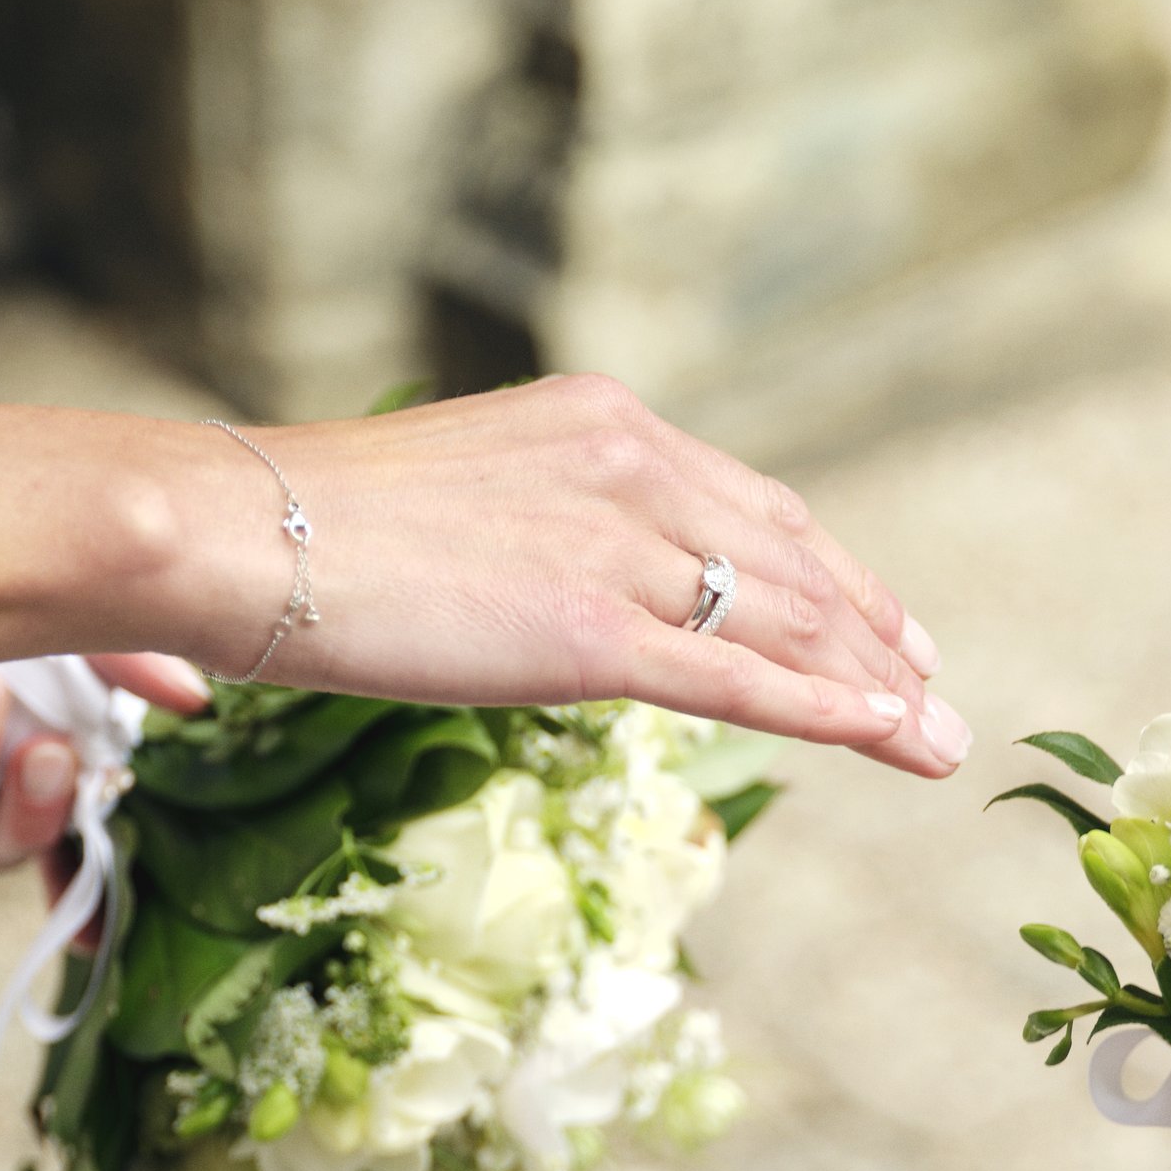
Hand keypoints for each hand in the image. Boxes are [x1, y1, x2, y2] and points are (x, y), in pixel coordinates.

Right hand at [235, 376, 963, 777]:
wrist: (227, 529)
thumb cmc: (302, 529)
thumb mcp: (456, 507)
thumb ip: (536, 538)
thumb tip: (552, 597)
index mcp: (602, 424)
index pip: (754, 508)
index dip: (838, 576)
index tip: (891, 630)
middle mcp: (630, 466)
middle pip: (795, 568)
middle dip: (881, 643)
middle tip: (942, 703)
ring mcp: (615, 546)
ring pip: (786, 626)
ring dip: (880, 693)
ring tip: (941, 745)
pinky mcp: (588, 630)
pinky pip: (738, 680)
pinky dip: (828, 712)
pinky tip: (888, 738)